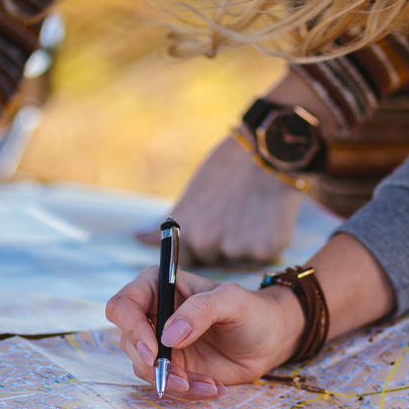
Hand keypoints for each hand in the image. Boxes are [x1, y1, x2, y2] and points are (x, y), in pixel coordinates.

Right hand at [105, 266, 303, 396]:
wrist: (269, 340)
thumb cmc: (252, 310)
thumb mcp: (233, 301)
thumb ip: (201, 310)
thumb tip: (169, 335)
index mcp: (158, 285)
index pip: (123, 306)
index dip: (132, 330)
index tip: (155, 351)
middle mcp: (152, 314)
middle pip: (128, 342)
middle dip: (154, 365)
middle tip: (182, 379)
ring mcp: (159, 343)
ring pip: (144, 368)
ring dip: (174, 382)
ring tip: (209, 383)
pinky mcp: (171, 367)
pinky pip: (165, 384)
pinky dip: (188, 391)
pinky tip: (213, 387)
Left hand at [137, 135, 302, 264]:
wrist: (267, 150)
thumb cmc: (228, 167)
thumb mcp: (192, 194)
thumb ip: (170, 224)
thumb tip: (139, 238)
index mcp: (186, 232)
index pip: (186, 258)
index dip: (199, 244)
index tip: (211, 225)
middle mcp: (207, 245)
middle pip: (213, 258)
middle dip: (223, 242)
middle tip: (235, 214)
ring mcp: (237, 250)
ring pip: (240, 257)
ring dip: (246, 243)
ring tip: (252, 212)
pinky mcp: (265, 251)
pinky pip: (264, 255)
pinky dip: (268, 241)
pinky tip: (269, 217)